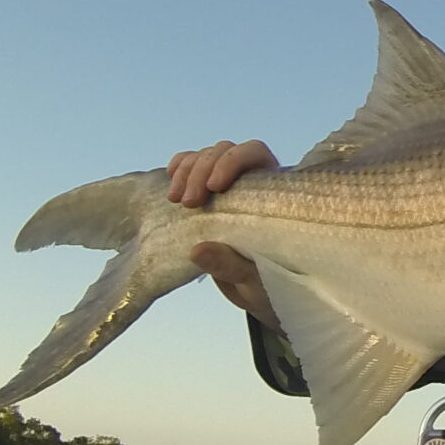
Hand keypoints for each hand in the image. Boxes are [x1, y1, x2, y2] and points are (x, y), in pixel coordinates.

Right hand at [166, 140, 282, 331]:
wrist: (260, 293)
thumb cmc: (269, 284)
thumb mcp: (254, 281)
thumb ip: (231, 265)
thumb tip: (198, 250)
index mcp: (274, 192)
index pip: (255, 154)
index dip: (233, 161)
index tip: (214, 186)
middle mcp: (252, 181)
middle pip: (225, 152)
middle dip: (201, 170)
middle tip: (188, 203)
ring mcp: (228, 184)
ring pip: (205, 157)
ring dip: (186, 171)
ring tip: (175, 200)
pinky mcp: (206, 193)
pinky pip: (189, 166)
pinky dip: (177, 169)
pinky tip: (170, 182)